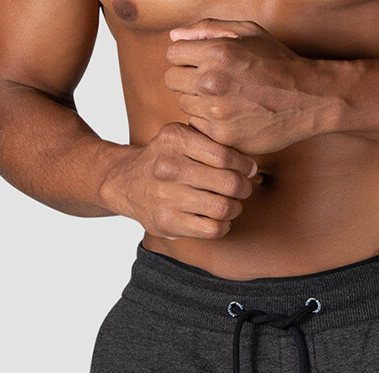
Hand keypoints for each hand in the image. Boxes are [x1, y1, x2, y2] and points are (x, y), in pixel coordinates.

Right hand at [100, 121, 258, 240]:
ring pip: (223, 207)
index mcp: (174, 138)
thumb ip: (211, 143)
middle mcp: (168, 167)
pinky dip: (223, 225)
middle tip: (244, 188)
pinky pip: (212, 229)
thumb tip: (251, 166)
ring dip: (235, 208)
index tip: (249, 170)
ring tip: (232, 204)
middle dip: (243, 187)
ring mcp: (167, 197)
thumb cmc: (165, 158)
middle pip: (228, 183)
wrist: (126, 183)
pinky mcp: (168, 222)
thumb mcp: (181, 137)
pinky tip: (220, 219)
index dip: (244, 165)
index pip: (224, 155)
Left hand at [165, 19, 340, 155]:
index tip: (200, 62)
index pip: (173, 53)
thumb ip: (207, 29)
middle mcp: (212, 82)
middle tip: (211, 82)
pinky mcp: (224, 137)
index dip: (185, 56)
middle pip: (173, 80)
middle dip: (188, 78)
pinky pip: (198, 128)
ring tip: (224, 99)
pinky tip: (229, 116)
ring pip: (184, 105)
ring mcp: (217, 113)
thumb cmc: (277, 61)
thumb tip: (174, 37)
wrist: (309, 98)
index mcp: (216, 52)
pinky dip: (209, 123)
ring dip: (198, 102)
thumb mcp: (247, 31)